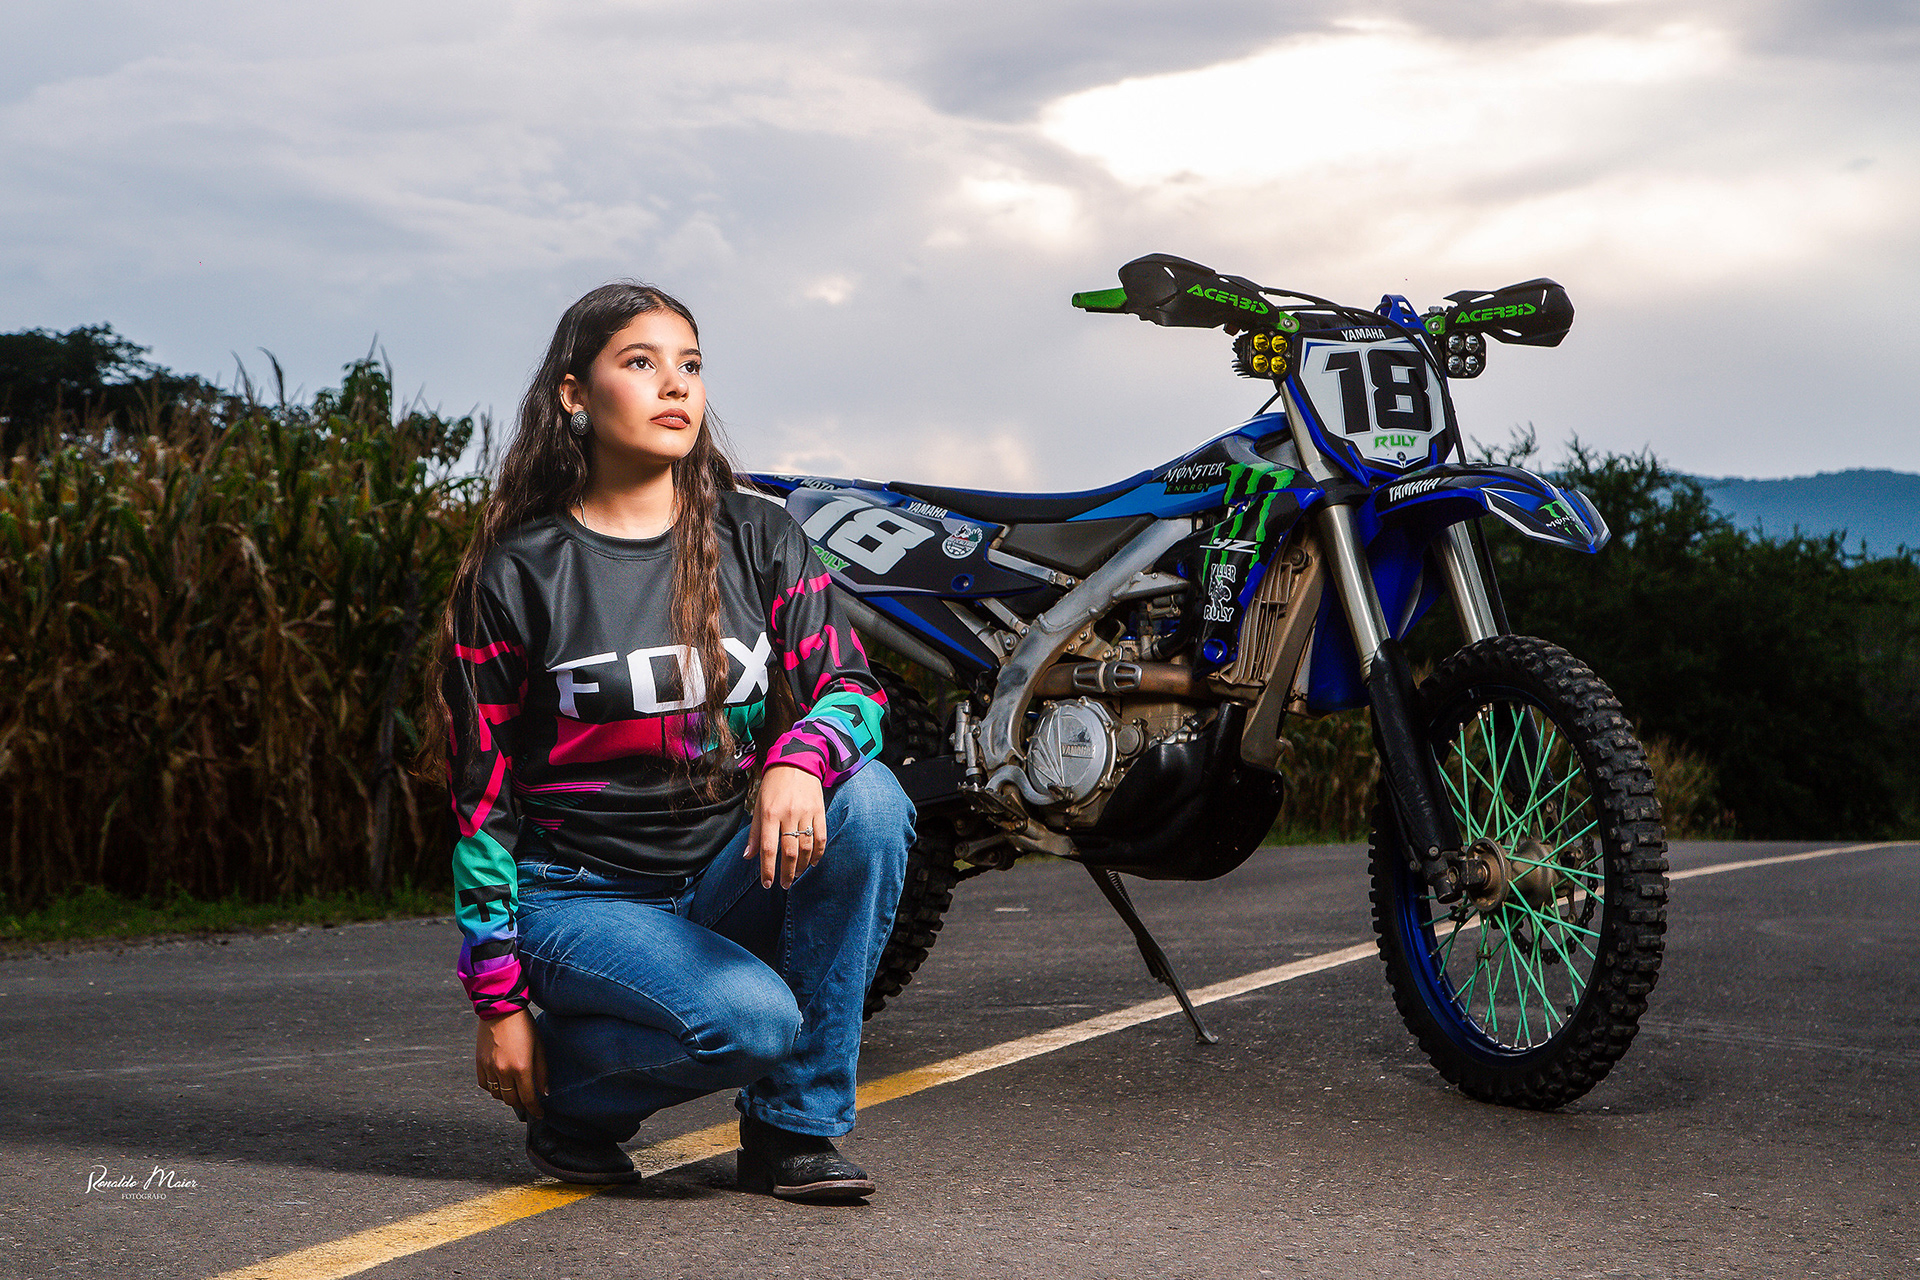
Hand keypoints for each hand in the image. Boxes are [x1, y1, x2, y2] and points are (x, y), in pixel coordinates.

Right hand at [475, 1007, 545, 1118]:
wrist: (500, 1008)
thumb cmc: (524, 1025)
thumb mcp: (539, 1046)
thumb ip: (542, 1071)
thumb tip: (544, 1092)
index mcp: (521, 1068)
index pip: (528, 1098)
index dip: (535, 1109)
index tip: (539, 1114)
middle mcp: (503, 1071)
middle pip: (511, 1100)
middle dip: (522, 1105)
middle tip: (529, 1103)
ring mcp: (489, 1068)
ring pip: (497, 1094)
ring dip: (507, 1097)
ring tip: (515, 1092)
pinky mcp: (479, 1063)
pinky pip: (484, 1085)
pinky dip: (493, 1088)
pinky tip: (501, 1084)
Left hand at [747, 764, 827, 888]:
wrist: (796, 762)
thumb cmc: (773, 786)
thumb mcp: (759, 806)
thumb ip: (755, 833)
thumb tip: (748, 857)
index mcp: (770, 814)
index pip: (769, 848)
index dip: (768, 869)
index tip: (768, 884)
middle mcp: (788, 814)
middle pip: (789, 851)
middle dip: (787, 872)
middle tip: (785, 884)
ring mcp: (806, 812)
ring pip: (806, 847)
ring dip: (802, 865)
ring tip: (797, 874)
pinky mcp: (819, 810)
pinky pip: (821, 837)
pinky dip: (818, 853)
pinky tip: (812, 862)